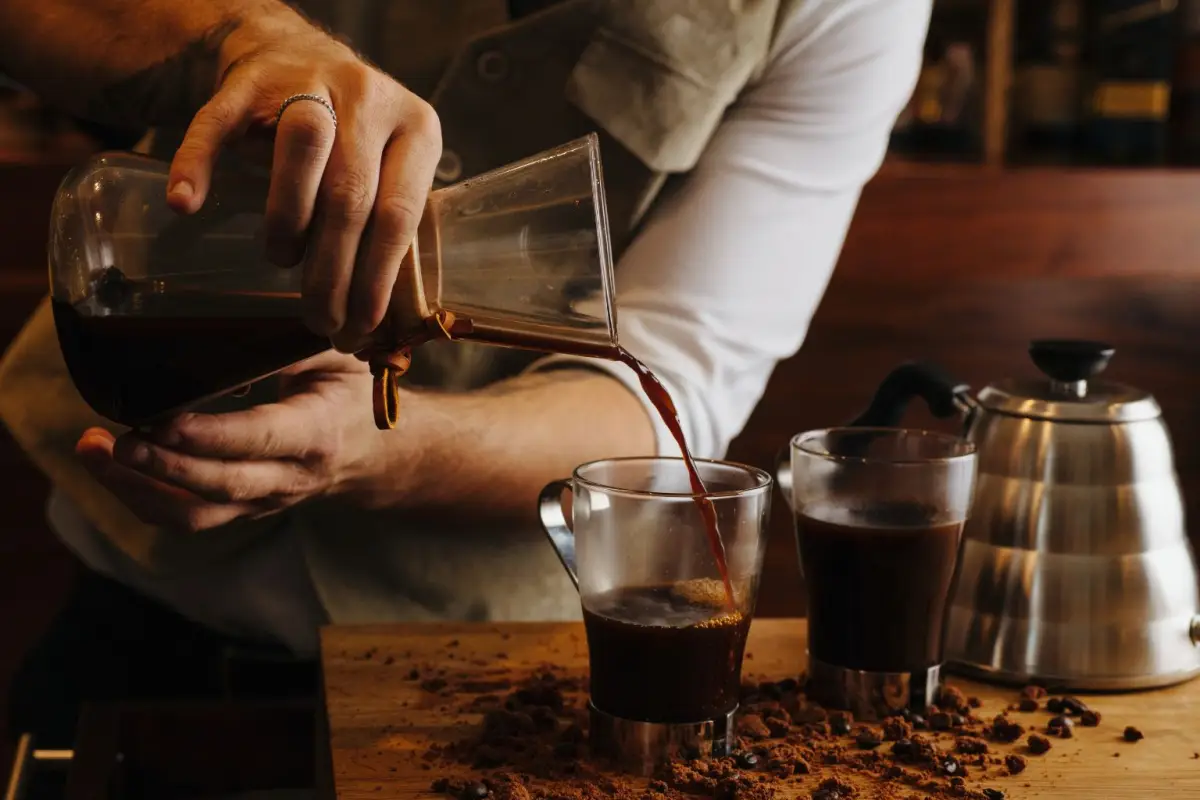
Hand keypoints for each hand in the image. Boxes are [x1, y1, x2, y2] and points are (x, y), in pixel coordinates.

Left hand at [76, 352, 392, 532]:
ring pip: (195, 514)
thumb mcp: (335, 357)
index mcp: (317, 434)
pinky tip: (112, 469)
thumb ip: (287, 345)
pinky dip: (143, 498)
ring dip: (138, 489)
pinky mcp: (242, 511)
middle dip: (162, 467)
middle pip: (220, 485)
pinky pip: (187, 519)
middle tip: (115, 441)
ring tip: (94, 453)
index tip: (162, 419)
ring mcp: (263, 501)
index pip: (259, 439)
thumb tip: (225, 330)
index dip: (208, 436)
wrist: (374, 455)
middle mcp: (289, 478)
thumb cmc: (350, 394)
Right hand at [166, 10, 442, 348]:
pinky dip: (198, 163)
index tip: (361, 324)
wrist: (293, 55)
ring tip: (281, 260)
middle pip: (351, 194)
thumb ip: (385, 228)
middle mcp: (370, 99)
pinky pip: (219, 122)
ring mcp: (309, 81)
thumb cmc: (350, 140)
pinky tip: (185, 203)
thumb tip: (375, 324)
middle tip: (319, 318)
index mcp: (417, 130)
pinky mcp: (248, 80)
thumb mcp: (386, 171)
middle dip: (332, 270)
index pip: (399, 213)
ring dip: (289, 217)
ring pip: (302, 146)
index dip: (377, 276)